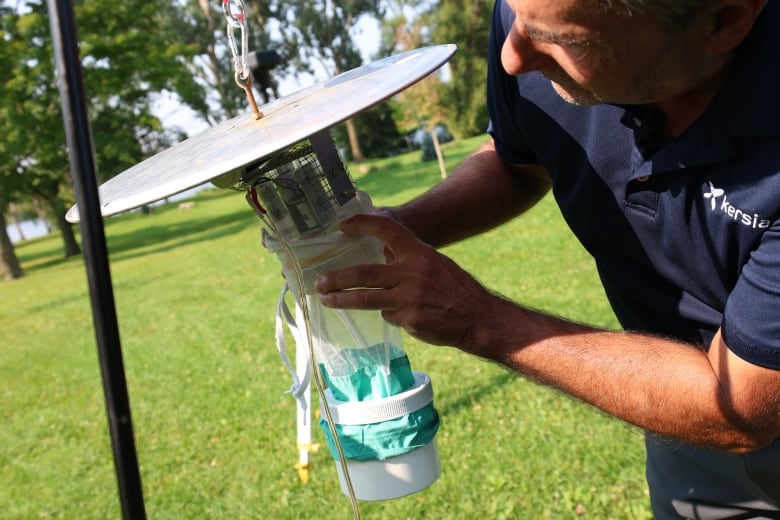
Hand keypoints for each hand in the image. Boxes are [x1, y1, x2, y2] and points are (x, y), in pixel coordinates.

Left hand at [315, 214, 498, 346]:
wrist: (479, 318)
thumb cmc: (456, 289)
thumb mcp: (435, 263)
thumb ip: (408, 259)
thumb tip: (381, 256)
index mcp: (419, 253)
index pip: (386, 230)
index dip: (362, 224)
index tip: (342, 225)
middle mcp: (411, 272)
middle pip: (363, 273)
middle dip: (337, 279)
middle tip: (319, 282)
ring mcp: (408, 298)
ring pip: (366, 299)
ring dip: (342, 300)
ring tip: (327, 301)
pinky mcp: (409, 320)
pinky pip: (388, 316)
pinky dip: (390, 315)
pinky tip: (404, 316)